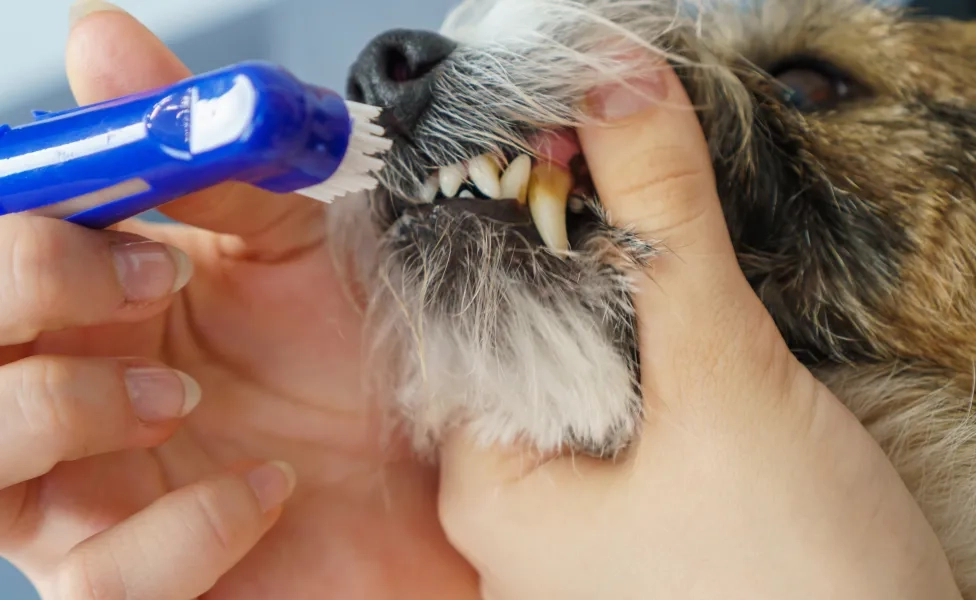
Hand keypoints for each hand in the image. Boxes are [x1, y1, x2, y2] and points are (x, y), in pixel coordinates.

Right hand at [0, 3, 478, 597]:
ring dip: (62, 409)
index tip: (108, 196)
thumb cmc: (359, 362)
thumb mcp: (296, 246)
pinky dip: (182, 531)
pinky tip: (267, 492)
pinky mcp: (139, 588)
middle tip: (150, 276)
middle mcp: (60, 400)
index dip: (20, 214)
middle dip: (21, 288)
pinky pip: (97, 584)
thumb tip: (99, 38)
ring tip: (181, 393)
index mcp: (85, 305)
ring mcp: (88, 506)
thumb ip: (206, 159)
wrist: (435, 475)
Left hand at [438, 60, 962, 598]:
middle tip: (648, 221)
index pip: (471, 321)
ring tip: (686, 300)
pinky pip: (625, 433)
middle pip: (530, 352)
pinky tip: (704, 368)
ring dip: (633, 328)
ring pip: (585, 390)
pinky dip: (657, 381)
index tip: (577, 157)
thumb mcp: (724, 385)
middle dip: (589, 280)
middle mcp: (514, 526)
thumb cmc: (798, 587)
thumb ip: (663, 231)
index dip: (522, 225)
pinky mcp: (638, 542)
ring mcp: (577, 543)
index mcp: (489, 495)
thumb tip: (615, 83)